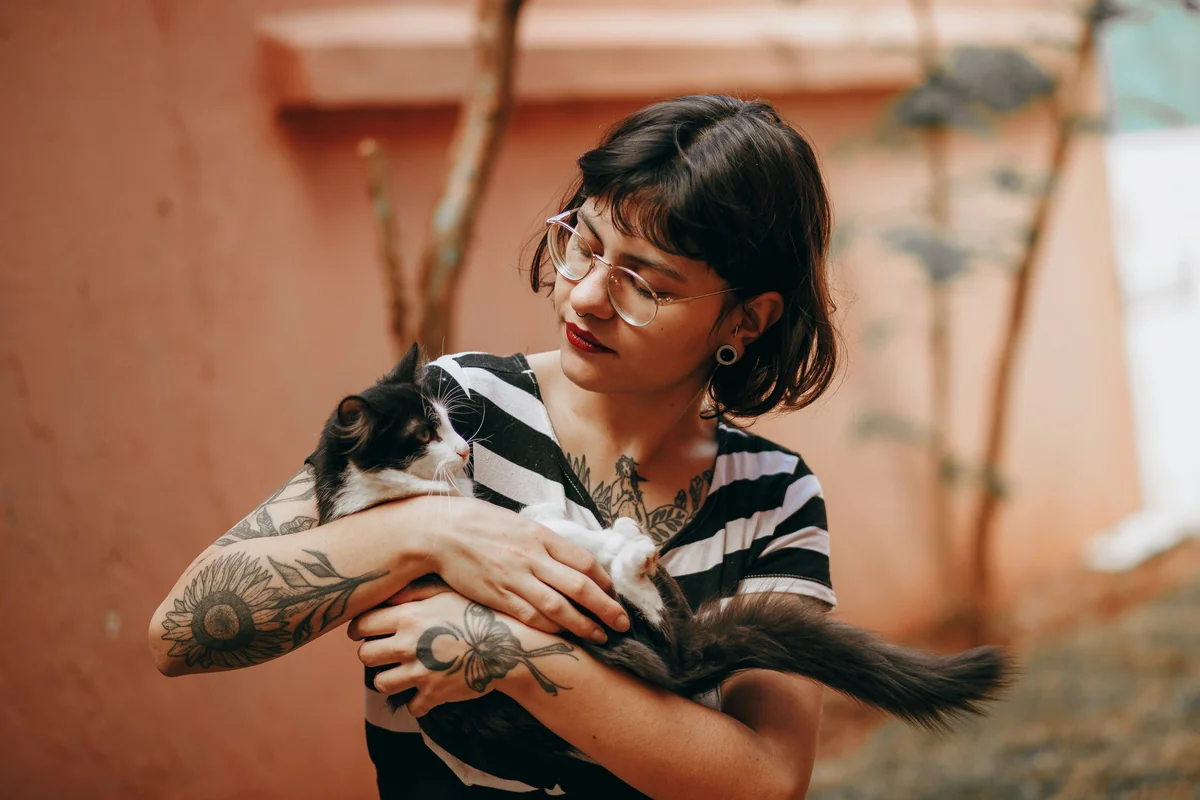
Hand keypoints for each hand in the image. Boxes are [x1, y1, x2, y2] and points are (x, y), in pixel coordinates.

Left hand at [348, 588, 579, 716]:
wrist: (511, 644)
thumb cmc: (480, 612)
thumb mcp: (448, 591)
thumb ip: (414, 591)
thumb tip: (387, 592)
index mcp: (408, 616)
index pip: (362, 624)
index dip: (360, 628)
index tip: (365, 631)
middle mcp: (407, 645)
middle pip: (365, 655)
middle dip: (373, 653)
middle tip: (387, 651)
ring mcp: (419, 672)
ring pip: (381, 683)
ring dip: (390, 679)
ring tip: (403, 672)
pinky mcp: (433, 694)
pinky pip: (411, 707)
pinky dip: (417, 701)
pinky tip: (427, 690)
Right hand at [425, 497, 628, 641]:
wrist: (442, 532)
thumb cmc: (483, 525)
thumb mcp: (521, 524)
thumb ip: (546, 543)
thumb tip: (572, 561)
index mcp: (542, 536)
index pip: (584, 561)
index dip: (604, 581)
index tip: (613, 594)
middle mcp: (533, 557)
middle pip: (580, 587)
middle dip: (606, 608)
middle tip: (623, 624)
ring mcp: (516, 579)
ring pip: (559, 608)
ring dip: (584, 625)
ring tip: (600, 637)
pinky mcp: (498, 597)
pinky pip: (531, 618)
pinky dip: (552, 629)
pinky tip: (565, 636)